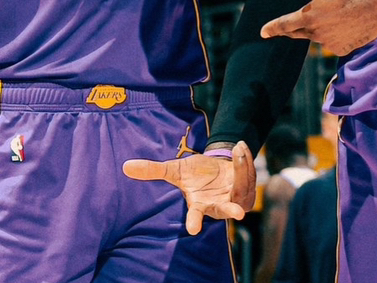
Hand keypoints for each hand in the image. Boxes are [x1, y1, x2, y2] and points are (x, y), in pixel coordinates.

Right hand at [122, 141, 255, 234]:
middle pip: (226, 209)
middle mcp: (218, 205)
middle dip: (231, 210)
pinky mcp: (246, 188)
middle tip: (238, 214)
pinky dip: (246, 160)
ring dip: (241, 166)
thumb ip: (153, 171)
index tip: (194, 229)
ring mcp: (234, 198)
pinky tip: (240, 148)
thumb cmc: (194, 173)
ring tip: (236, 148)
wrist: (215, 167)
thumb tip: (126, 167)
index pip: (195, 215)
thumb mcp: (174, 170)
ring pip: (242, 184)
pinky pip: (250, 175)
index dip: (194, 221)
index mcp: (199, 204)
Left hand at [260, 0, 376, 54]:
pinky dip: (329, 34)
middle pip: (297, 32)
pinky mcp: (341, 50)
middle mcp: (316, 33)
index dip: (272, 28)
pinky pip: (328, 42)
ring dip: (314, 28)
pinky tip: (341, 23)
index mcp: (309, 16)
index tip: (263, 32)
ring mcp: (329, 44)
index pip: (284, 25)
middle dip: (292, 27)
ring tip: (330, 14)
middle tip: (290, 21)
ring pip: (313, 36)